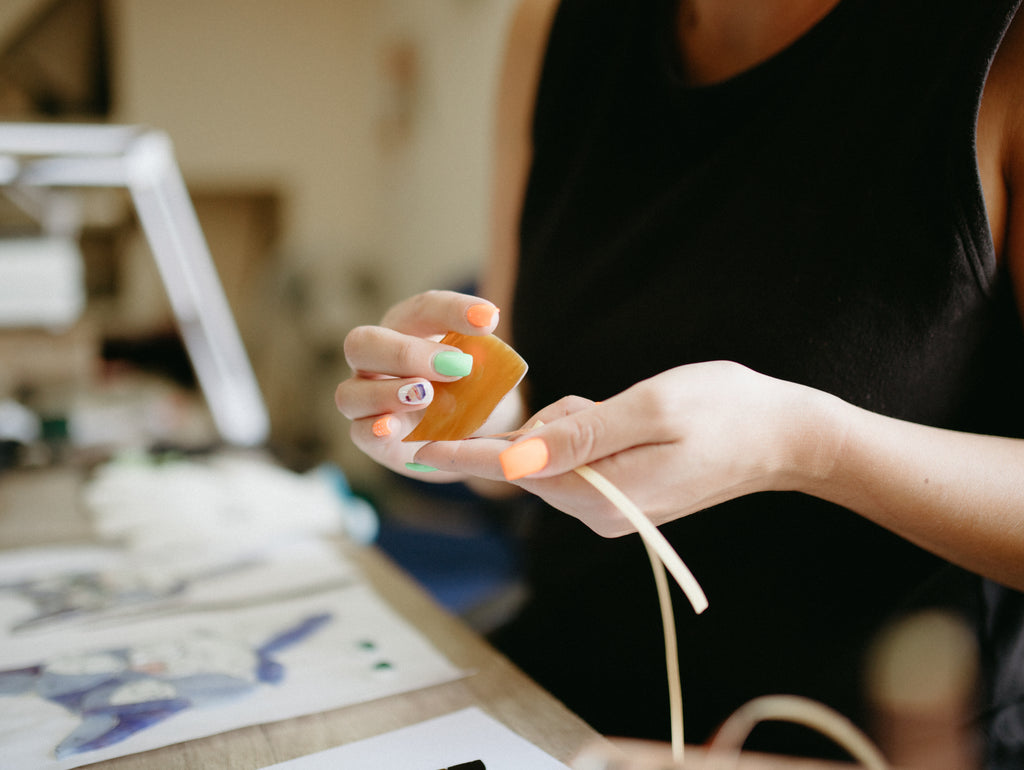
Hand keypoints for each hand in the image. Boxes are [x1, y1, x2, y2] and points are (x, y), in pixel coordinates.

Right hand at [335, 290, 521, 480]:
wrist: (471, 434)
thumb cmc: (474, 389)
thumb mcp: (487, 370)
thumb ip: (485, 360)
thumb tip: (484, 351)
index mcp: (408, 330)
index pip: (423, 309)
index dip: (453, 310)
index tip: (489, 319)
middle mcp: (377, 361)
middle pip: (363, 343)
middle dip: (406, 353)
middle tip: (455, 367)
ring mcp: (366, 401)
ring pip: (349, 392)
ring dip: (388, 392)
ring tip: (427, 396)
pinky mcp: (370, 438)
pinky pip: (359, 432)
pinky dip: (375, 428)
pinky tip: (395, 428)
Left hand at [413, 361, 841, 533]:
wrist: (784, 435)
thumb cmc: (725, 411)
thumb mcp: (651, 409)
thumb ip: (580, 434)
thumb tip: (514, 460)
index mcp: (603, 494)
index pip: (514, 473)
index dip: (461, 457)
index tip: (411, 448)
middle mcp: (601, 511)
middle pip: (529, 466)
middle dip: (532, 427)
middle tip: (588, 401)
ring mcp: (612, 507)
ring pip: (552, 458)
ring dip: (565, 425)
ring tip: (623, 408)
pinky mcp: (623, 493)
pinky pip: (576, 459)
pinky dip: (580, 432)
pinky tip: (618, 415)